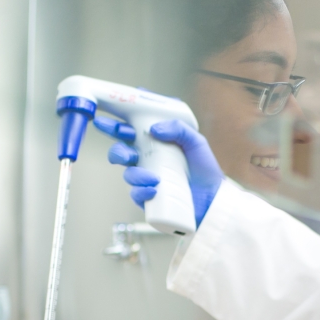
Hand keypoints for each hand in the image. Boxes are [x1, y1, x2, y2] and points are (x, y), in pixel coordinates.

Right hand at [105, 120, 223, 226]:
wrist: (213, 198)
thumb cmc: (204, 169)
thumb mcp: (195, 141)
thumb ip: (178, 128)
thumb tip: (155, 129)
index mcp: (153, 143)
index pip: (129, 132)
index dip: (115, 126)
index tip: (106, 121)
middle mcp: (146, 161)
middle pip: (120, 152)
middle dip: (117, 150)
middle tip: (126, 152)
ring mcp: (146, 180)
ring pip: (128, 174)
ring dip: (135, 174)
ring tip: (153, 177)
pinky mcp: (149, 198)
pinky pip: (137, 195)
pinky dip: (142, 191)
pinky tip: (153, 190)